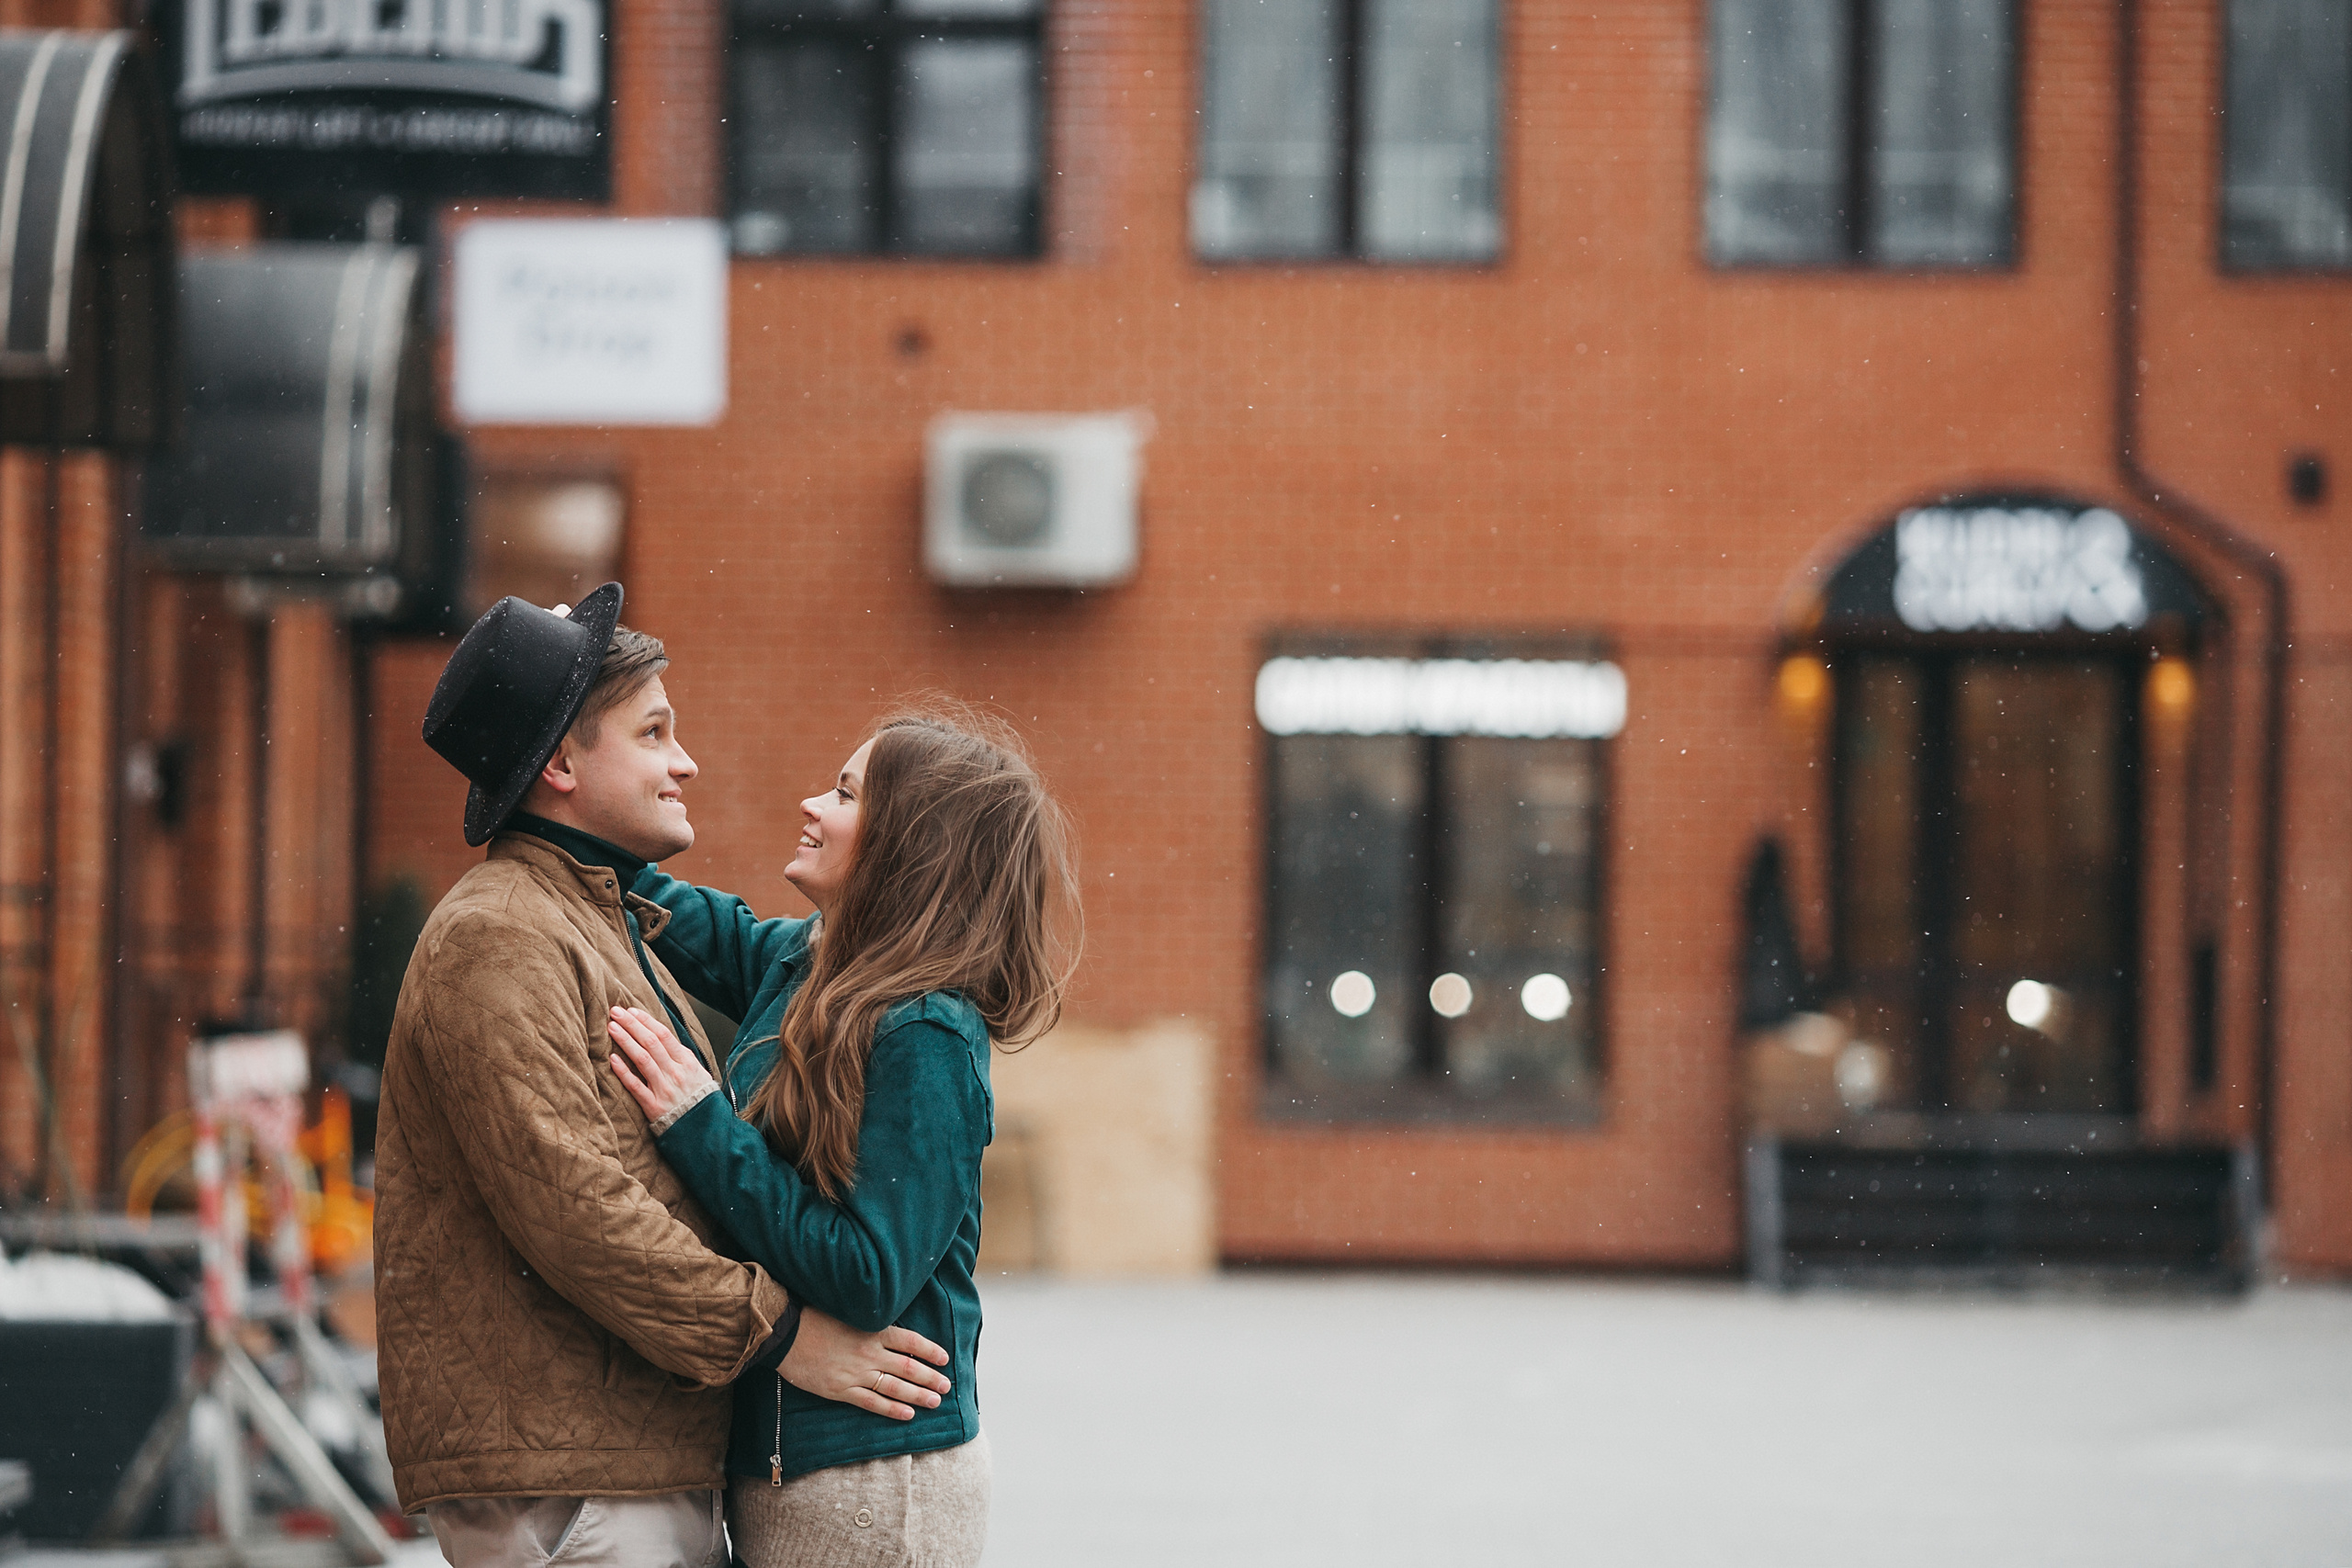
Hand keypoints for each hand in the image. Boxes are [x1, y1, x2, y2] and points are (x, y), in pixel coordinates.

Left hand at [607, 1005, 717, 1123]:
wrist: (705, 1130)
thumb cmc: (698, 1098)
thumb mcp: (697, 1072)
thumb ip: (680, 1056)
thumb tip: (660, 1037)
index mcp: (687, 1062)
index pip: (664, 1035)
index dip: (646, 1021)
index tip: (631, 1011)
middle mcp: (675, 1072)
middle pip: (651, 1043)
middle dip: (632, 1025)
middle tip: (615, 1011)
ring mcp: (664, 1089)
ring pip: (642, 1059)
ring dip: (625, 1041)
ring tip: (611, 1028)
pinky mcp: (653, 1106)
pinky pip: (636, 1086)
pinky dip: (623, 1071)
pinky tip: (612, 1058)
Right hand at [783, 1308, 952, 1419]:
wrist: (786, 1333)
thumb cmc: (815, 1317)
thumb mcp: (849, 1312)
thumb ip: (871, 1323)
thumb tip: (891, 1330)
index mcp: (873, 1330)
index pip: (911, 1342)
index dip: (930, 1351)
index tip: (944, 1359)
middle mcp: (869, 1353)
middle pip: (908, 1367)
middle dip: (930, 1378)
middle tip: (946, 1386)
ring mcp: (856, 1373)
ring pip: (895, 1387)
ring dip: (918, 1395)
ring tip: (935, 1402)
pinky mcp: (841, 1390)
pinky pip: (872, 1402)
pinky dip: (892, 1409)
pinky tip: (908, 1414)